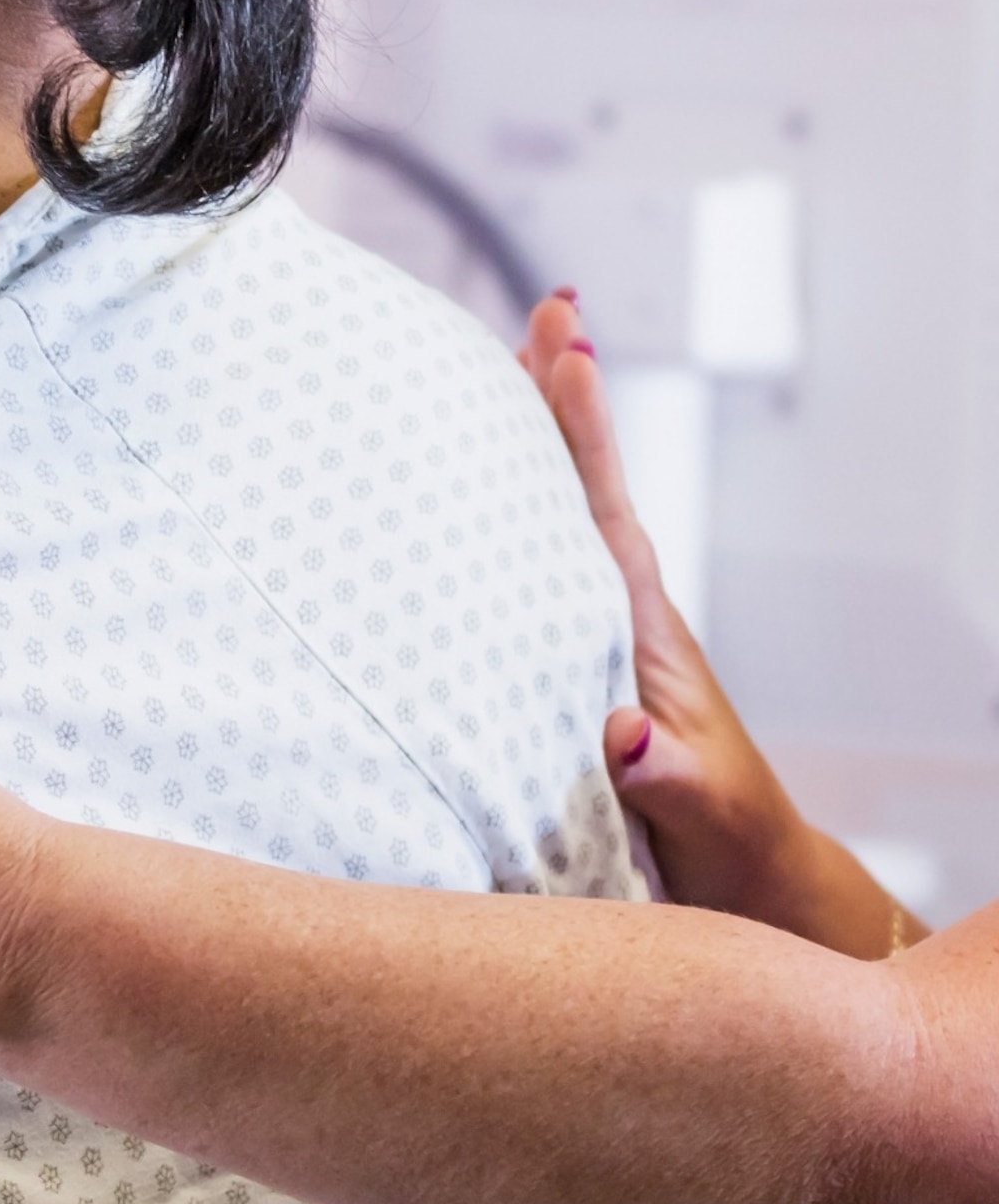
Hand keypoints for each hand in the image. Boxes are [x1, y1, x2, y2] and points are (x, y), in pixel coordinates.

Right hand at [518, 292, 911, 956]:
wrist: (744, 889)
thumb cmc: (723, 852)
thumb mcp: (702, 819)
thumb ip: (669, 779)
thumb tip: (631, 735)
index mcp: (645, 639)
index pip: (605, 515)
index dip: (584, 432)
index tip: (571, 347)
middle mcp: (617, 626)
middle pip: (579, 494)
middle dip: (559, 405)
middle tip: (547, 313)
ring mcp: (591, 647)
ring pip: (549, 527)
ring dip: (527, 450)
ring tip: (498, 369)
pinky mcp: (563, 678)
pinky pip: (522, 581)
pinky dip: (497, 527)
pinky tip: (458, 508)